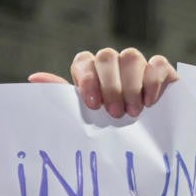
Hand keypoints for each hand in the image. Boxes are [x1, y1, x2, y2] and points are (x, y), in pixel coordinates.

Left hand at [28, 47, 178, 119]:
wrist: (146, 137)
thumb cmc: (107, 123)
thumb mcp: (84, 113)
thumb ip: (63, 95)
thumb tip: (33, 78)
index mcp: (90, 71)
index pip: (83, 61)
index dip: (87, 79)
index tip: (92, 104)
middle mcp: (112, 63)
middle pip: (107, 57)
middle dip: (110, 86)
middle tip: (114, 113)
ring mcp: (137, 63)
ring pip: (131, 57)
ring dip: (130, 86)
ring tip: (132, 112)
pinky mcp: (161, 68)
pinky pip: (157, 63)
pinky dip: (153, 82)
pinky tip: (149, 102)